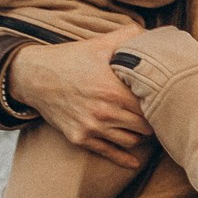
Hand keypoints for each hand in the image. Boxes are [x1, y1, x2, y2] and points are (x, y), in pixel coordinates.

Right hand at [8, 34, 153, 164]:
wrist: (34, 77)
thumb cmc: (70, 59)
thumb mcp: (99, 44)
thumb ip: (129, 37)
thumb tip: (153, 35)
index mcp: (113, 90)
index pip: (149, 105)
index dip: (159, 102)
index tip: (164, 99)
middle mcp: (104, 113)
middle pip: (144, 126)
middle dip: (153, 121)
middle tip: (159, 116)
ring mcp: (92, 128)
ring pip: (130, 141)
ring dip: (140, 136)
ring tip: (145, 129)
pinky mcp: (80, 138)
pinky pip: (108, 153)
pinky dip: (124, 159)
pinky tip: (134, 162)